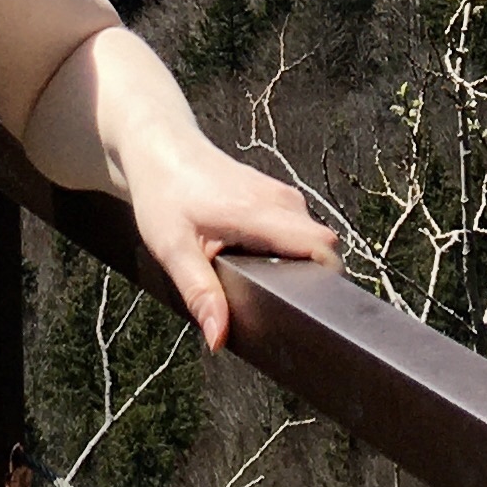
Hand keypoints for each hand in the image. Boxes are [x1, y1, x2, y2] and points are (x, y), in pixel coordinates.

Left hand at [120, 129, 339, 351]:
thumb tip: (218, 337)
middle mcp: (280, 199)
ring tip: (264, 285)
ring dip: (298, 265)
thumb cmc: (164, 193)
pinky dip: (289, 251)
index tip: (310, 308)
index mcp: (259, 211)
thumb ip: (200, 293)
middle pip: (322, 247)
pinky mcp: (276, 196)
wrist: (161, 149)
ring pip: (311, 238)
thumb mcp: (173, 249)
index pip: (321, 246)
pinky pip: (299, 229)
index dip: (325, 280)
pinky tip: (258, 264)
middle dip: (310, 280)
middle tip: (278, 306)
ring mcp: (281, 194)